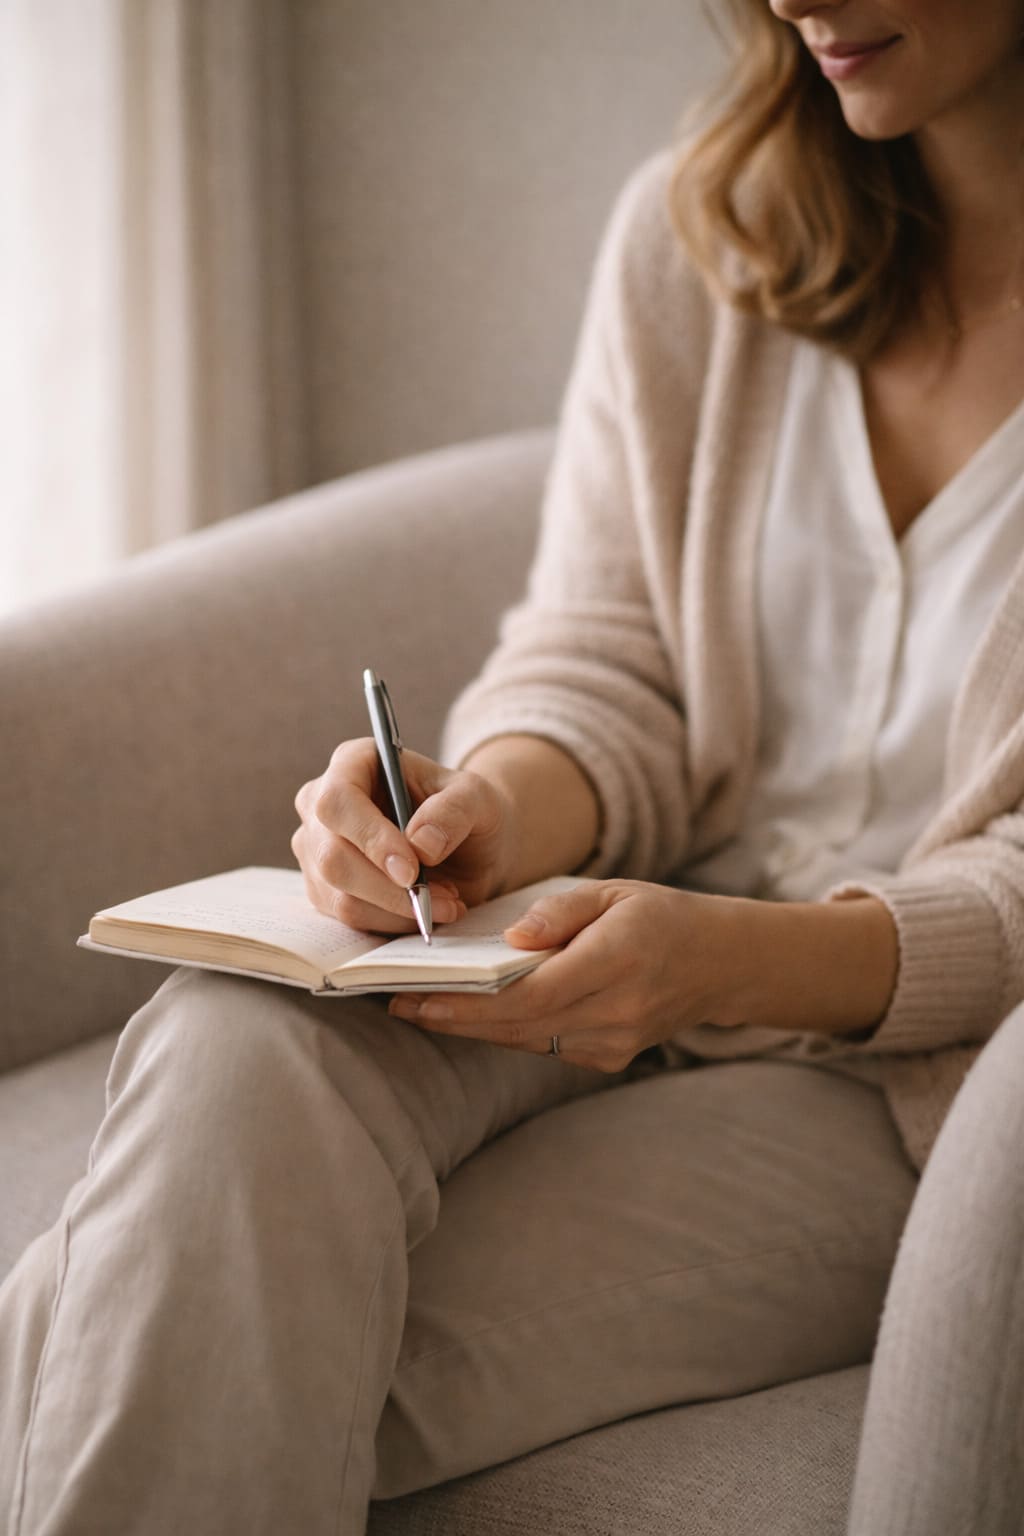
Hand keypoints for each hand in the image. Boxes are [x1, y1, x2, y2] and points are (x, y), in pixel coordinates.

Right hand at [292, 738, 517, 933]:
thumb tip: (421, 844)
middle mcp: (321, 803)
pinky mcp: (324, 888)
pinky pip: (349, 918)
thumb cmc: (465, 811)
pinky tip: (427, 908)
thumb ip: (455, 810)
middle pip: (332, 856)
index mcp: (353, 763)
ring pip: (339, 895)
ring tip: (446, 900)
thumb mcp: (477, 798)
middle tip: (443, 897)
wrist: (466, 847)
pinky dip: (394, 923)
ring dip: (399, 909)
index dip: (370, 839)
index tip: (412, 870)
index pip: (338, 801)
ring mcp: (316, 849)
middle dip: (389, 888)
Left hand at [388, 879, 744, 1069]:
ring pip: (525, 1040)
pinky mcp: (609, 1058)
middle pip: (517, 1025)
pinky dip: (504, 1031)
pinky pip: (543, 1045)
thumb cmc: (660, 916)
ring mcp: (614, 1043)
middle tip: (399, 1005)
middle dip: (453, 1019)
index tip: (416, 996)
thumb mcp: (614, 892)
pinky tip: (470, 1016)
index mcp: (616, 962)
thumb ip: (560, 912)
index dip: (467, 1003)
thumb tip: (511, 938)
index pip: (528, 994)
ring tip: (421, 1009)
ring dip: (471, 1029)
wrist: (720, 965)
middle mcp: (616, 1012)